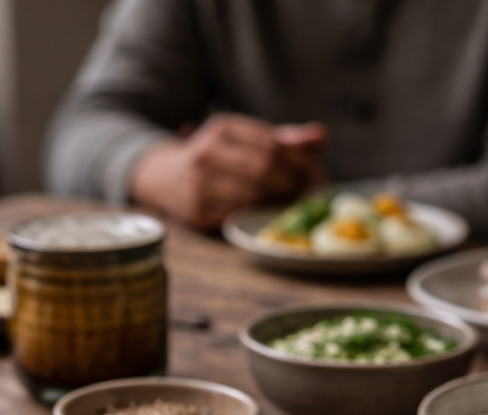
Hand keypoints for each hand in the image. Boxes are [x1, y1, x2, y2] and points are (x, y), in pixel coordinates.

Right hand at [130, 114, 326, 228]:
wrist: (166, 179)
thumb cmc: (217, 159)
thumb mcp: (245, 140)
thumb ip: (284, 139)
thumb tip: (321, 137)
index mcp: (222, 128)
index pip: (271, 144)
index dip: (300, 160)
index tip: (316, 172)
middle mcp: (206, 152)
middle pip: (264, 168)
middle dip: (293, 181)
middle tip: (309, 191)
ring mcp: (198, 183)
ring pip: (254, 193)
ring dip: (280, 200)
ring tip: (293, 201)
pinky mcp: (197, 211)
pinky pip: (239, 214)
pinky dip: (259, 213)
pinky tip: (269, 211)